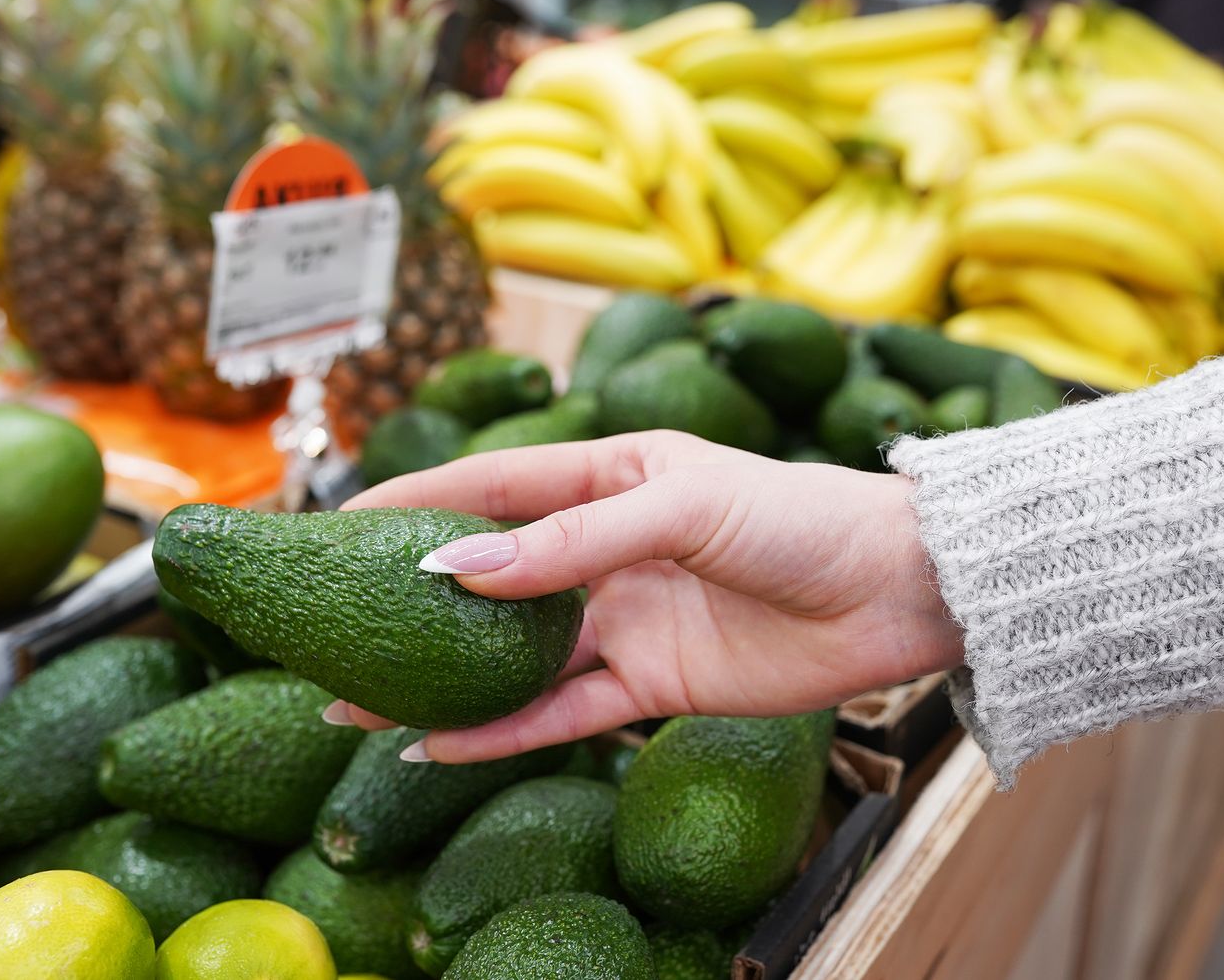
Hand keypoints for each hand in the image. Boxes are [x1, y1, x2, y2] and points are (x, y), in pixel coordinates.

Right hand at [337, 431, 959, 762]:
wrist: (896, 589)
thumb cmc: (802, 516)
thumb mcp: (683, 504)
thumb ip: (573, 539)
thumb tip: (457, 569)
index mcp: (612, 476)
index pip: (492, 486)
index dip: (414, 505)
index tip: (336, 527)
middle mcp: (608, 548)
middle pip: (490, 578)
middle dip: (409, 600)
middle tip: (327, 624)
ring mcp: (627, 620)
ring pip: (512, 655)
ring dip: (439, 679)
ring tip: (351, 702)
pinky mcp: (653, 685)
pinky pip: (562, 712)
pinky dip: (502, 731)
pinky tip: (437, 747)